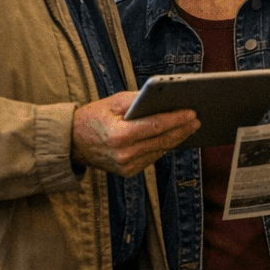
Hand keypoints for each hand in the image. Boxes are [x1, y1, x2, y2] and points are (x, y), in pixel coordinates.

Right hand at [71, 91, 198, 176]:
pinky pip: (151, 157)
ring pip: (159, 150)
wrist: (73, 143)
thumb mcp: (113, 102)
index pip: (155, 126)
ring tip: (189, 127)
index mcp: (119, 135)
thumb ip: (138, 100)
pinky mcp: (128, 172)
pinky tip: (172, 137)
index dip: (176, 119)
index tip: (191, 113)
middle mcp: (124, 154)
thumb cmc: (93, 118)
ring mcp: (126, 166)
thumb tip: (162, 97)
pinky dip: (162, 146)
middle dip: (182, 130)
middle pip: (162, 140)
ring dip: (175, 139)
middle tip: (196, 120)